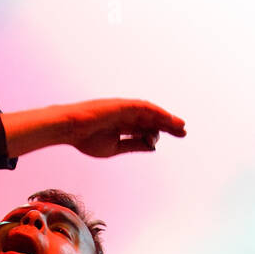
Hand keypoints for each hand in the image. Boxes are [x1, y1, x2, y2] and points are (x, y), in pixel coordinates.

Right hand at [62, 98, 185, 157]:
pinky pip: (143, 108)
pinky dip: (156, 112)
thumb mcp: (114, 147)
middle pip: (152, 120)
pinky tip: (167, 118)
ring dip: (166, 118)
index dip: (160, 133)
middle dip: (168, 126)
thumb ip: (134, 145)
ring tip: (180, 125)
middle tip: (183, 132)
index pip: (146, 128)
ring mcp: (125, 109)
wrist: (71, 129)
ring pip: (150, 113)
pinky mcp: (123, 105)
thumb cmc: (86, 139)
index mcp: (123, 126)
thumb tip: (153, 147)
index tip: (172, 139)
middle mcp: (126, 116)